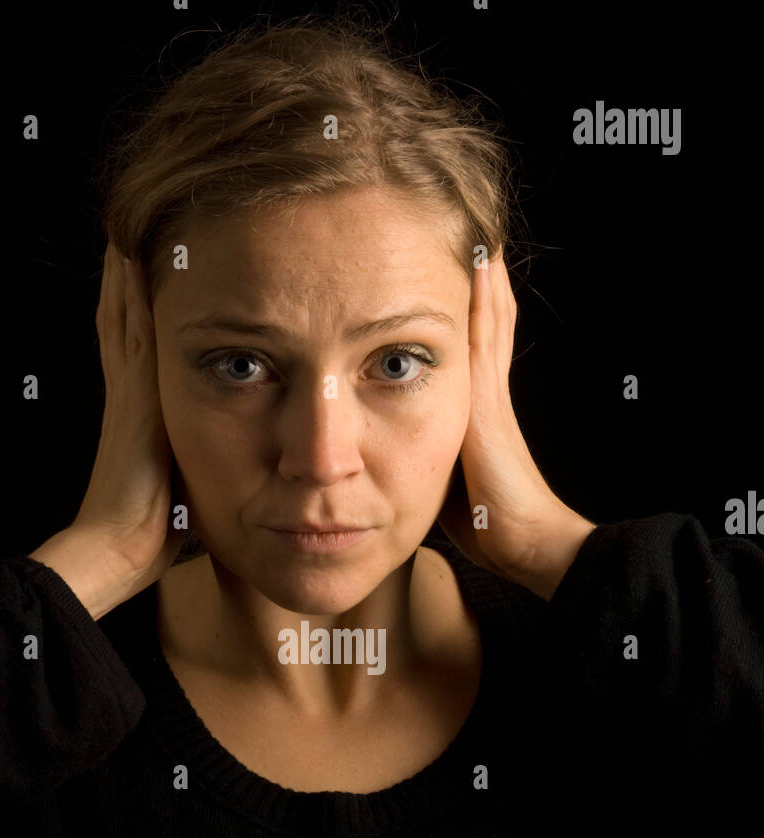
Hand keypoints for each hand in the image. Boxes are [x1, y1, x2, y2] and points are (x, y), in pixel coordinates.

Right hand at [31, 243, 190, 616]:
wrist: (119, 547)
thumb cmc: (155, 534)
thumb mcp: (188, 492)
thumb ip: (200, 475)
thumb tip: (239, 487)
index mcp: (143, 416)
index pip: (142, 354)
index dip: (141, 317)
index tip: (150, 282)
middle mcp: (132, 395)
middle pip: (128, 322)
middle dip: (131, 282)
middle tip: (134, 235)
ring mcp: (130, 390)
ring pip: (126, 316)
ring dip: (128, 274)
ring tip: (134, 230)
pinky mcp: (134, 393)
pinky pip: (129, 327)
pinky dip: (127, 291)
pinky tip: (131, 257)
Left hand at [437, 251, 594, 599]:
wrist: (522, 539)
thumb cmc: (485, 522)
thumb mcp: (443, 479)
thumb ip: (423, 455)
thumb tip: (384, 454)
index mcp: (476, 407)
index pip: (470, 344)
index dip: (465, 307)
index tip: (452, 269)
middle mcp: (487, 390)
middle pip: (485, 318)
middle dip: (475, 278)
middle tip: (466, 230)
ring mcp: (490, 390)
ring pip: (487, 316)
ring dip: (481, 274)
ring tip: (473, 229)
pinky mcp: (487, 398)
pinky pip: (485, 334)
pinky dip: (483, 297)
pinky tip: (478, 263)